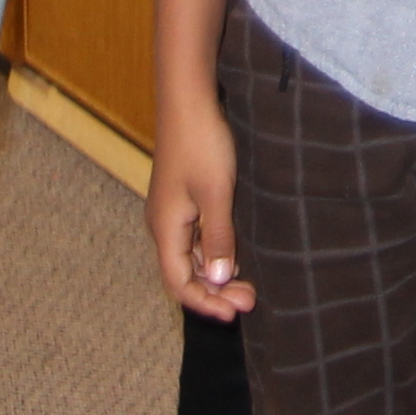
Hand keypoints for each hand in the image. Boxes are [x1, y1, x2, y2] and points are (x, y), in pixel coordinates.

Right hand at [149, 98, 248, 321]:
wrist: (189, 101)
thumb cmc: (202, 144)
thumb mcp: (217, 194)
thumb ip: (218, 238)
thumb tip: (218, 280)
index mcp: (166, 229)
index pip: (179, 283)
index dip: (205, 303)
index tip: (236, 313)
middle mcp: (165, 226)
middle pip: (185, 274)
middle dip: (215, 292)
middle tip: (250, 300)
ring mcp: (174, 213)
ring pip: (193, 257)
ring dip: (218, 273)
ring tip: (249, 284)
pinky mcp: (185, 199)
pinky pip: (198, 238)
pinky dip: (216, 252)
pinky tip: (238, 255)